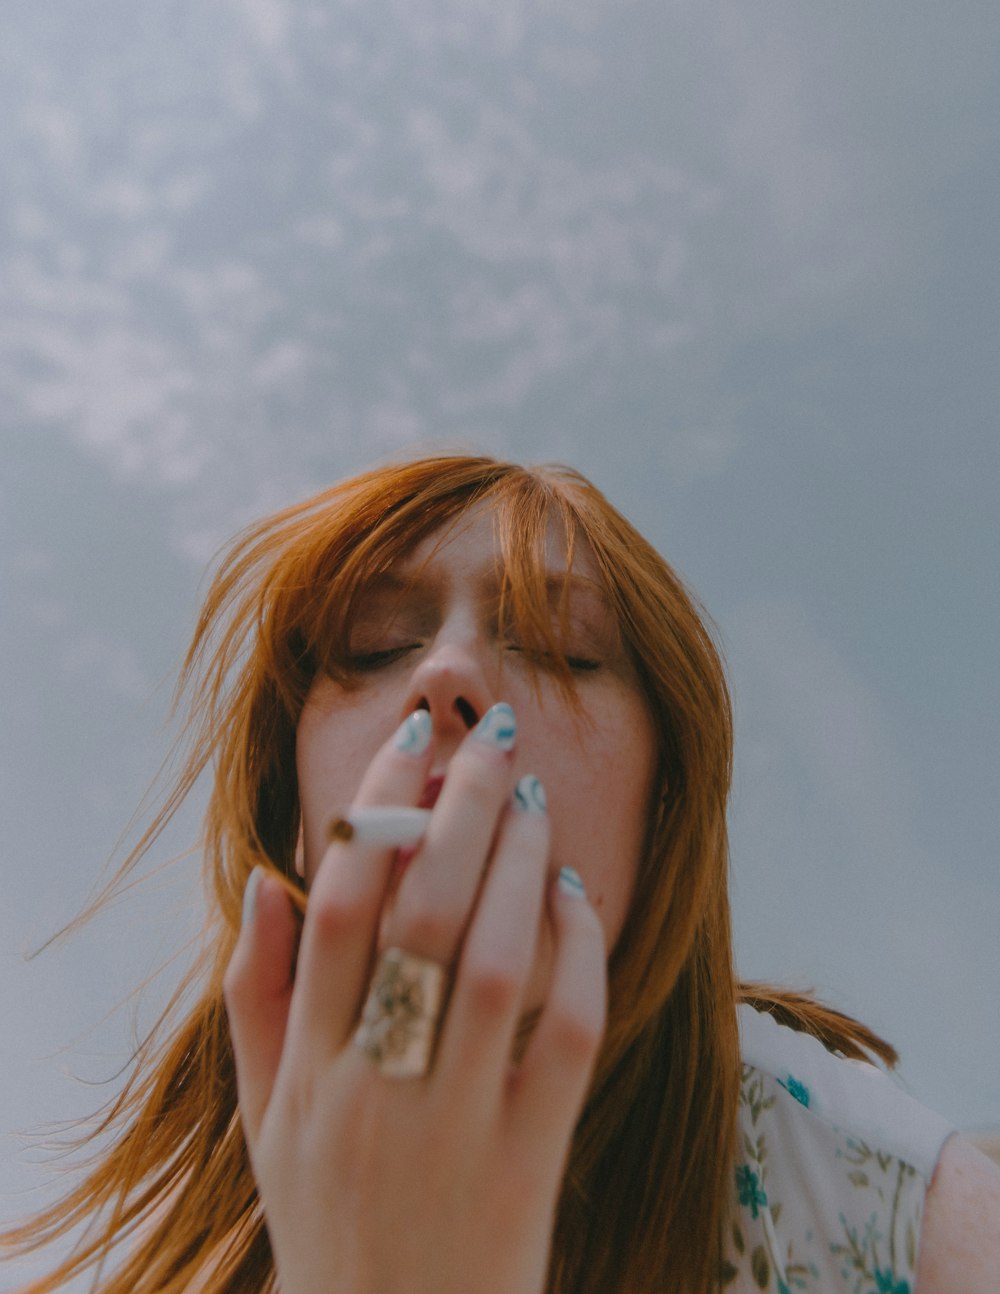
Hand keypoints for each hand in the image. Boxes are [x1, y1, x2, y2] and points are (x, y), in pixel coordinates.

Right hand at [223, 705, 606, 1293]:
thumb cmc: (326, 1214)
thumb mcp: (263, 1115)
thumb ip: (256, 997)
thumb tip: (267, 881)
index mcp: (307, 1066)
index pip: (336, 904)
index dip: (374, 807)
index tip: (410, 738)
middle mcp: (376, 1086)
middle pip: (421, 913)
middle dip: (459, 807)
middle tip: (489, 735)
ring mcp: (457, 1124)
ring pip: (496, 963)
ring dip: (518, 864)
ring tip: (532, 795)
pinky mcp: (531, 1161)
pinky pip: (567, 1039)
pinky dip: (579, 954)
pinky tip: (575, 895)